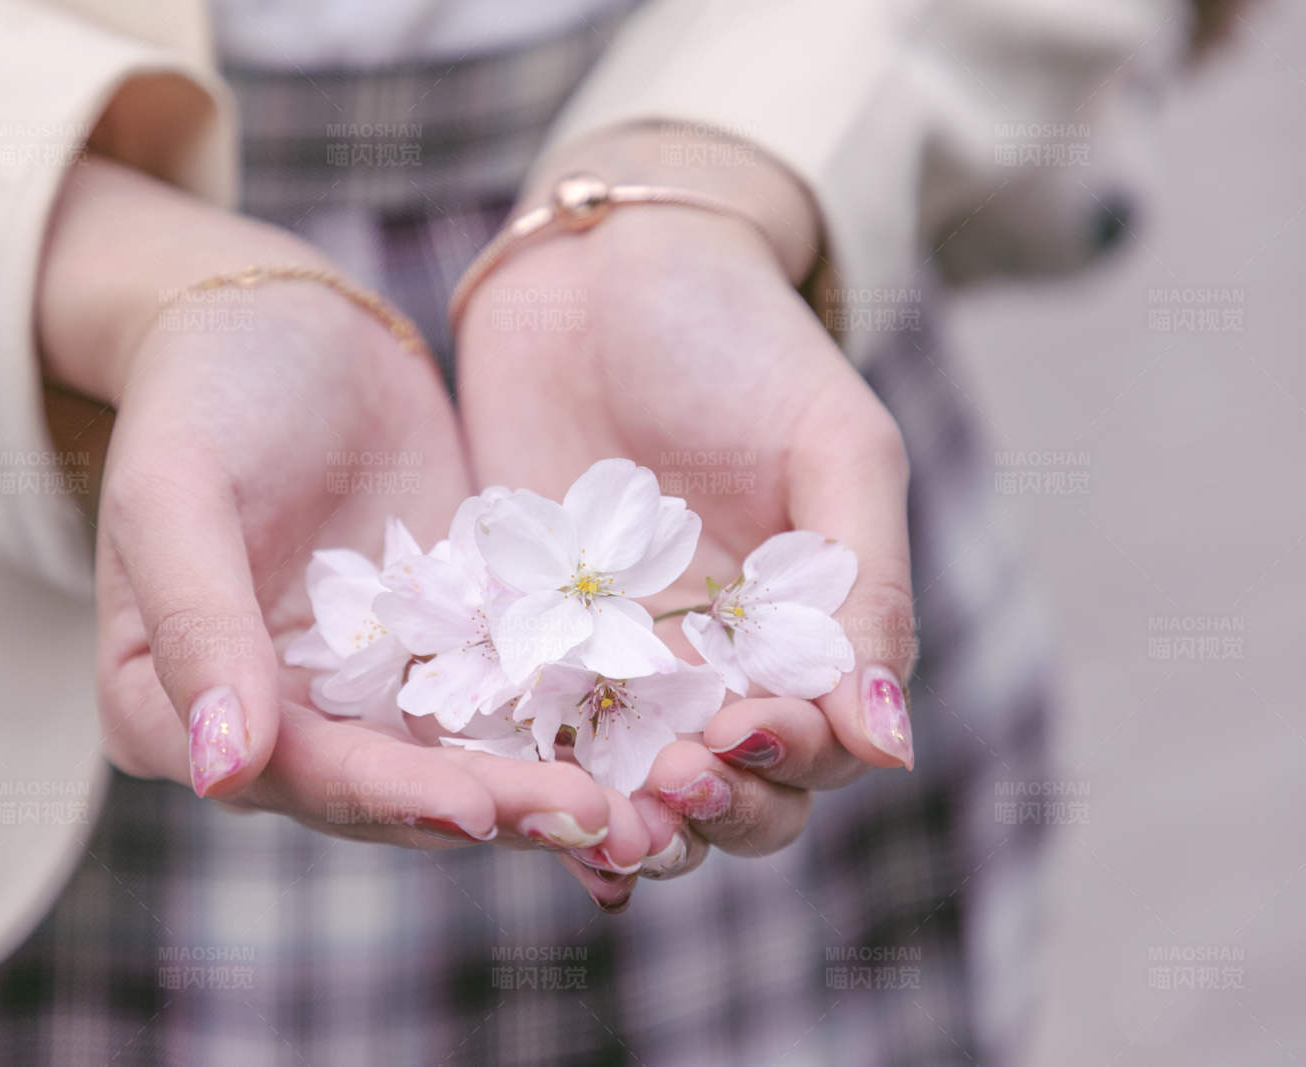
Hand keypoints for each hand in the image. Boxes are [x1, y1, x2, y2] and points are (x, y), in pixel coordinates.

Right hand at [37, 157, 653, 862]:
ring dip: (534, 786)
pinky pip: (493, 706)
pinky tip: (634, 753)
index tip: (471, 809)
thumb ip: (196, 625)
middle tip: (593, 819)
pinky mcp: (434, 653)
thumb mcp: (177, 490)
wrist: (289, 325)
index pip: (284, 774)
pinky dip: (555, 732)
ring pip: (447, 763)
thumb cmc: (205, 391)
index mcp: (169, 708)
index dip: (379, 796)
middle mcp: (267, 722)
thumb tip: (222, 768)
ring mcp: (355, 693)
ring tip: (629, 808)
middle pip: (379, 789)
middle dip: (486, 807)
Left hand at [456, 127, 917, 893]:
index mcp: (803, 629)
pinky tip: (517, 810)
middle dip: (710, 809)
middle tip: (670, 784)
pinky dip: (535, 783)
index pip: (816, 745)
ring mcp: (614, 655)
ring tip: (600, 824)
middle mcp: (714, 661)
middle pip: (729, 789)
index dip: (788, 763)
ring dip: (626, 820)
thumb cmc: (740, 342)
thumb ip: (868, 587)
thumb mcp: (835, 444)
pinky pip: (534, 730)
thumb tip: (892, 747)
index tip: (740, 732)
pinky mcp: (523, 634)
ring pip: (630, 783)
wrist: (601, 269)